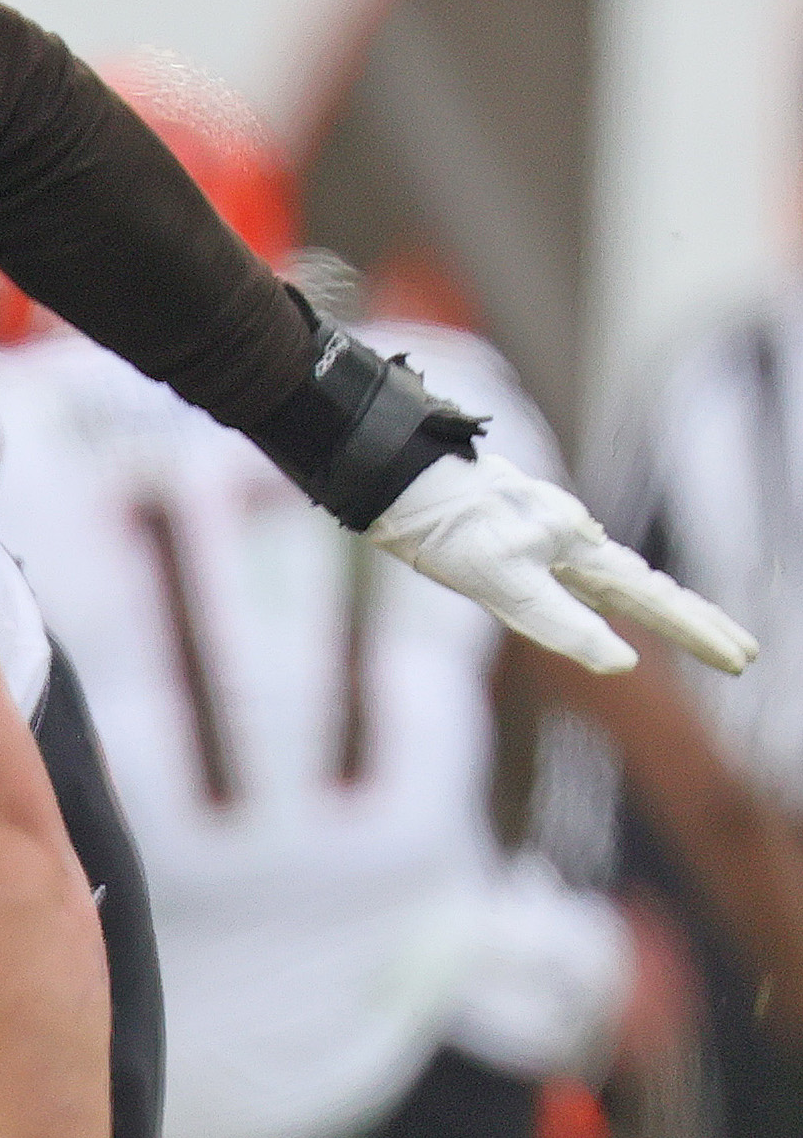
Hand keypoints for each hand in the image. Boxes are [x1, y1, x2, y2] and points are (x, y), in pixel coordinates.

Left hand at [368, 451, 756, 677]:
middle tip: (743, 652)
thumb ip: (563, 623)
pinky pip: (580, 565)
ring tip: (694, 628)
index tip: (741, 658)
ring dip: (658, 604)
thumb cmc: (445, 528)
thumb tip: (625, 664)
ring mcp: (546, 528)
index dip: (695, 633)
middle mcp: (570, 535)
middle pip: (647, 585)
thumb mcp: (502, 584)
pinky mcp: (517, 526)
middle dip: (694, 621)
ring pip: (616, 574)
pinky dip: (612, 587)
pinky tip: (604, 593)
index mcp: (576, 548)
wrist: (394, 472)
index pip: (652, 600)